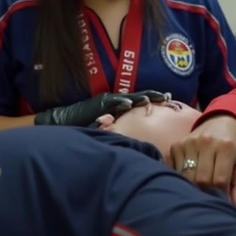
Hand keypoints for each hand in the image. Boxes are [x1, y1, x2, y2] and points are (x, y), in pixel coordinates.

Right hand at [34, 90, 169, 126]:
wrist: (65, 121)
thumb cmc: (88, 127)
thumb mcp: (111, 128)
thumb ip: (123, 129)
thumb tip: (141, 139)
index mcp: (121, 105)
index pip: (141, 101)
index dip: (155, 100)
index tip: (170, 101)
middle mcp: (116, 101)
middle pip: (139, 96)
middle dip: (153, 96)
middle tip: (168, 97)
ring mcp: (108, 101)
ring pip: (128, 97)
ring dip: (140, 97)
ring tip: (152, 99)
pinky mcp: (98, 104)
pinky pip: (111, 103)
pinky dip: (120, 103)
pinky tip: (129, 103)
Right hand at [169, 115, 235, 207]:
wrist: (220, 121)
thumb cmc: (232, 146)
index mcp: (226, 147)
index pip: (219, 180)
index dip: (220, 196)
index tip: (221, 201)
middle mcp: (206, 142)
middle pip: (201, 180)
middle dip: (206, 193)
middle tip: (210, 196)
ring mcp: (189, 142)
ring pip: (186, 177)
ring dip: (192, 187)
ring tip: (200, 188)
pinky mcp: (176, 145)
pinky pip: (174, 170)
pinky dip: (180, 178)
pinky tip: (188, 177)